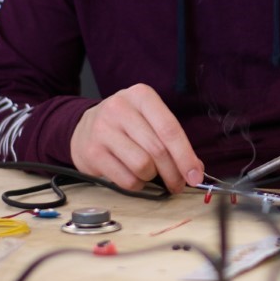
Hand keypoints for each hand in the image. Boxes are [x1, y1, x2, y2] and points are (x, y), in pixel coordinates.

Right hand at [70, 84, 204, 193]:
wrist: (84, 126)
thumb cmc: (125, 125)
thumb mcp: (148, 119)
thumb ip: (171, 139)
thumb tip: (195, 169)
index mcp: (141, 96)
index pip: (169, 129)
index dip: (185, 156)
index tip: (195, 175)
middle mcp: (120, 108)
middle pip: (157, 150)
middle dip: (173, 173)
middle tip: (178, 184)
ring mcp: (103, 130)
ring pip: (142, 166)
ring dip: (151, 177)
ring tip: (149, 174)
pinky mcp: (92, 152)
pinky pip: (125, 179)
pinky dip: (136, 184)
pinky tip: (134, 177)